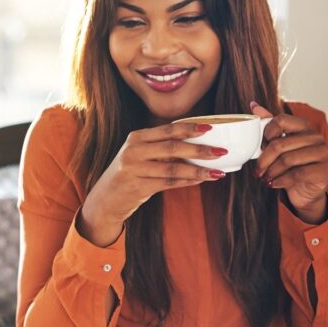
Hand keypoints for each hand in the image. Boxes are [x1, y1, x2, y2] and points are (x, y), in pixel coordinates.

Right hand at [79, 122, 226, 245]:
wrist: (106, 199)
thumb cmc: (130, 174)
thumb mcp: (140, 154)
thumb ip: (162, 147)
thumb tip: (198, 144)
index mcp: (136, 137)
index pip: (167, 129)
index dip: (190, 128)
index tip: (211, 128)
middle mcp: (133, 151)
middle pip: (172, 147)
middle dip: (200, 149)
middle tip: (221, 152)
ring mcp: (134, 169)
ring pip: (173, 168)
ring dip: (198, 170)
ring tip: (217, 172)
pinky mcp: (137, 187)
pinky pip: (168, 183)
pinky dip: (187, 181)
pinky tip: (200, 180)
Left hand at [251, 101, 327, 223]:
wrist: (305, 191)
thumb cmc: (291, 166)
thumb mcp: (279, 145)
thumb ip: (269, 125)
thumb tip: (254, 105)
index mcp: (304, 127)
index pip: (281, 120)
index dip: (267, 133)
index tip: (260, 146)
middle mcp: (316, 137)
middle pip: (280, 144)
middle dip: (264, 159)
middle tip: (257, 170)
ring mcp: (323, 153)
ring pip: (288, 160)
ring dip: (271, 171)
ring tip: (265, 177)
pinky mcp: (325, 170)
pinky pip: (297, 174)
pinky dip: (280, 180)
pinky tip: (273, 183)